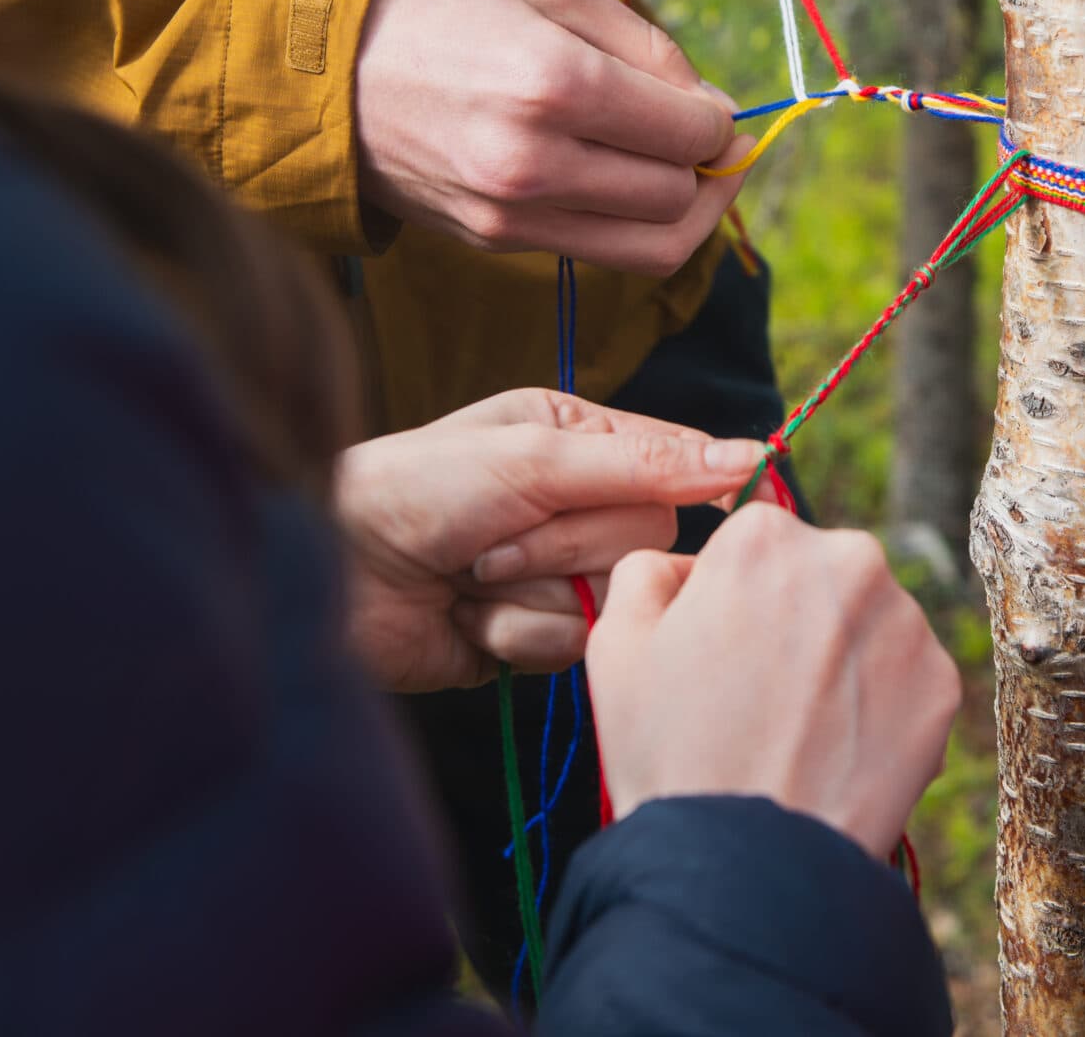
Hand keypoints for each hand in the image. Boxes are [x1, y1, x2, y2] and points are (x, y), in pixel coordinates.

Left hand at [334, 389, 764, 691]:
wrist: (331, 576)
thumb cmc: (416, 492)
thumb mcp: (535, 461)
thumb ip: (646, 464)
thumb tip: (754, 454)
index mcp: (576, 437)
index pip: (672, 463)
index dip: (682, 481)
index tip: (719, 492)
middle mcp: (572, 501)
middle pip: (646, 537)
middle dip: (568, 547)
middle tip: (496, 541)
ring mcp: (552, 572)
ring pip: (612, 599)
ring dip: (535, 594)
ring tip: (471, 579)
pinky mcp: (531, 635)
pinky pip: (571, 647)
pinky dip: (516, 635)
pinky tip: (466, 619)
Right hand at [353, 0, 751, 268]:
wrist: (323, 67)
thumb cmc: (444, 7)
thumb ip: (646, 43)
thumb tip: (712, 107)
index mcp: (556, 82)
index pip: (688, 133)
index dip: (717, 120)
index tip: (708, 105)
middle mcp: (536, 160)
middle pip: (676, 195)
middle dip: (705, 167)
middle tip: (699, 135)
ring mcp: (512, 212)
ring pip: (653, 248)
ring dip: (686, 213)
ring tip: (682, 172)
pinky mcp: (496, 240)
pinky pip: (600, 254)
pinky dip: (632, 228)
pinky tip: (624, 184)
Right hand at [587, 504, 959, 855]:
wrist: (746, 860)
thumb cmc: (671, 753)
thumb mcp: (616, 643)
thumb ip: (647, 568)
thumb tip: (687, 561)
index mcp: (766, 537)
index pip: (756, 541)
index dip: (733, 599)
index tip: (722, 653)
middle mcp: (850, 558)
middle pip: (820, 575)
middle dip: (797, 619)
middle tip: (760, 696)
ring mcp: (906, 621)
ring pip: (869, 624)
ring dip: (843, 659)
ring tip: (798, 731)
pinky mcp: (943, 682)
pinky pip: (907, 679)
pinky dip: (880, 707)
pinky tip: (838, 751)